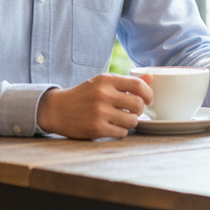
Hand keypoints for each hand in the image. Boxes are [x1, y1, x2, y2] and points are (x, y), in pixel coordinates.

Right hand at [37, 73, 153, 138]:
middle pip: (138, 104)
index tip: (148, 99)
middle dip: (140, 109)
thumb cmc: (84, 94)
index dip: (148, 93)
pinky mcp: (96, 128)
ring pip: (132, 120)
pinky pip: (122, 132)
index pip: (138, 85)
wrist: (58, 109)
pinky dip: (122, 131)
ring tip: (124, 119)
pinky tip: (114, 126)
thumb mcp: (103, 82)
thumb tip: (151, 78)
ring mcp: (100, 112)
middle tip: (134, 111)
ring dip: (131, 121)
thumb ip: (127, 82)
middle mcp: (103, 95)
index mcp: (106, 80)